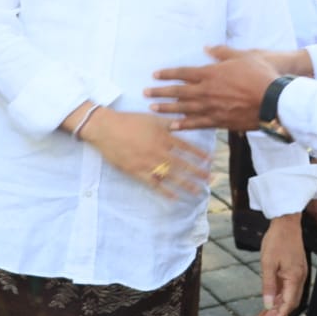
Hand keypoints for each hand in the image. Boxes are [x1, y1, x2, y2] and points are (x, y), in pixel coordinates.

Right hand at [80, 110, 210, 199]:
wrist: (106, 129)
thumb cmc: (129, 121)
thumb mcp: (151, 118)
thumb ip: (168, 122)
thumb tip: (183, 123)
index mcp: (163, 137)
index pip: (186, 147)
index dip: (198, 154)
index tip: (209, 161)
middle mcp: (159, 151)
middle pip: (183, 164)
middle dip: (197, 172)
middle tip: (210, 179)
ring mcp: (149, 163)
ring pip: (171, 176)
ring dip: (186, 184)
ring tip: (197, 191)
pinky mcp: (137, 172)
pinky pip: (154, 184)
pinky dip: (165, 191)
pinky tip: (174, 197)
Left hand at [147, 46, 289, 131]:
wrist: (274, 101)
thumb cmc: (260, 75)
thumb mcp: (242, 56)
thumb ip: (222, 52)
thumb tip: (207, 47)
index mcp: (211, 74)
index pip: (183, 73)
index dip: (168, 74)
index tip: (155, 75)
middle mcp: (207, 91)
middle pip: (178, 92)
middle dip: (160, 92)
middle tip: (145, 93)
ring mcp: (212, 108)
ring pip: (183, 109)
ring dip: (167, 108)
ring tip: (152, 108)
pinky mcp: (220, 121)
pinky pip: (197, 124)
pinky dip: (183, 125)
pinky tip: (172, 126)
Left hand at [259, 214, 306, 315]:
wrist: (286, 222)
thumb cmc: (276, 240)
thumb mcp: (267, 263)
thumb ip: (268, 285)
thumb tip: (268, 304)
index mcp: (294, 278)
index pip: (289, 304)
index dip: (279, 315)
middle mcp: (300, 277)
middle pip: (293, 301)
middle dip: (281, 312)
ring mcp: (300, 272)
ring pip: (292, 294)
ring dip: (282, 303)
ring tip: (269, 310)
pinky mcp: (297, 268)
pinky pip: (291, 285)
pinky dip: (283, 293)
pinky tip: (274, 295)